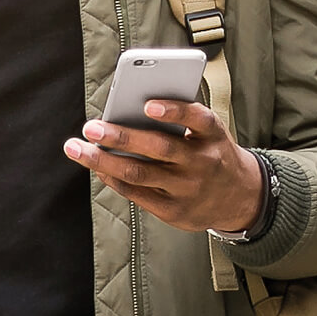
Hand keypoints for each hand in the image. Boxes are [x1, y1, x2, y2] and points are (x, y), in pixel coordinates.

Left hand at [63, 100, 263, 232]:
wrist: (239, 197)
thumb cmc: (211, 153)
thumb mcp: (208, 134)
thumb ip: (180, 122)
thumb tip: (128, 112)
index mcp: (213, 135)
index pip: (197, 118)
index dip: (174, 111)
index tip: (148, 104)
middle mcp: (202, 162)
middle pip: (158, 148)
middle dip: (121, 136)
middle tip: (91, 127)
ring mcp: (188, 189)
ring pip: (140, 173)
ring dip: (104, 160)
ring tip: (78, 148)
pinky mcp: (175, 211)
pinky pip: (138, 194)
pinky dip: (114, 179)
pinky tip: (98, 168)